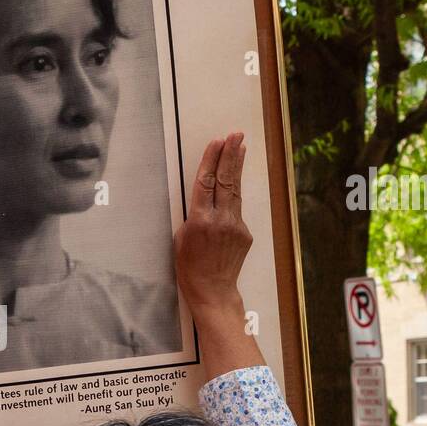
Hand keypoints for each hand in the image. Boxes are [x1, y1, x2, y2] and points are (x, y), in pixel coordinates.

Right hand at [174, 132, 250, 321]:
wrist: (212, 290)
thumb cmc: (190, 267)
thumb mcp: (181, 238)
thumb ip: (194, 215)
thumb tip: (205, 198)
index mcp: (200, 220)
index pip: (206, 182)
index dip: (211, 160)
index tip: (217, 142)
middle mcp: (220, 220)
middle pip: (225, 180)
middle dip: (230, 155)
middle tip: (235, 135)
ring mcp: (236, 225)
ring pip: (235, 190)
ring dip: (237, 167)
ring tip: (241, 147)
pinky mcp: (245, 233)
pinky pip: (237, 210)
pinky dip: (234, 196)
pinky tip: (233, 182)